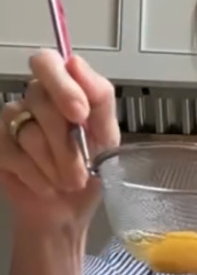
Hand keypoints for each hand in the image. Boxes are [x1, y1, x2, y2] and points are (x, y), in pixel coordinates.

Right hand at [0, 50, 119, 230]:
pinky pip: (13, 154)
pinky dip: (38, 177)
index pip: (48, 62)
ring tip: (69, 182)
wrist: (69, 213)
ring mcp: (11, 121)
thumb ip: (99, 98)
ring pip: (30, 131)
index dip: (63, 86)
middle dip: (67, 142)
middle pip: (41, 99)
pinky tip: (47, 186)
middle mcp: (33, 99)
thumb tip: (75, 62)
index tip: (80, 115)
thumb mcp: (108, 138)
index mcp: (63, 90)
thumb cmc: (90, 173)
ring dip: (56, 165)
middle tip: (81, 169)